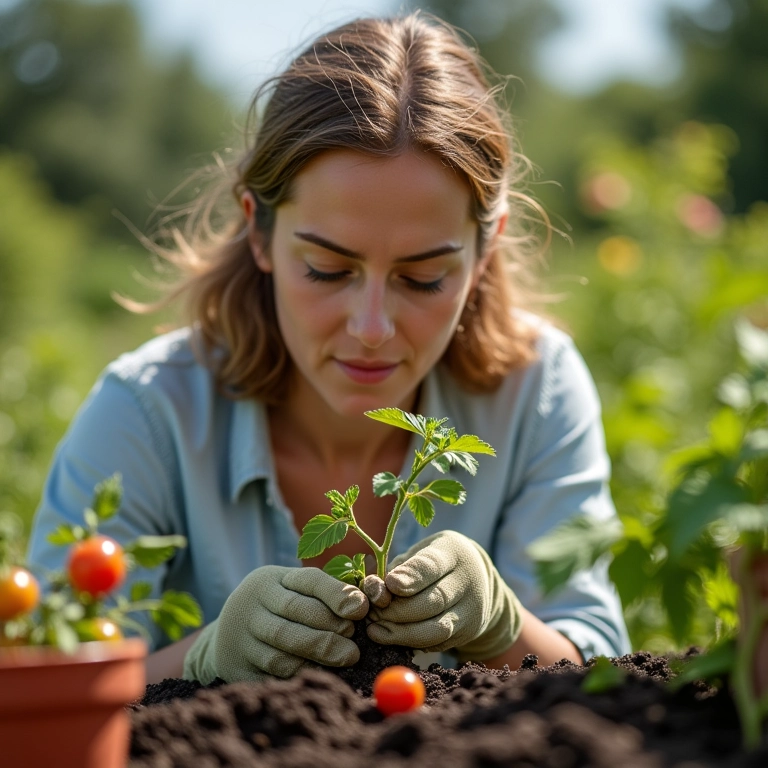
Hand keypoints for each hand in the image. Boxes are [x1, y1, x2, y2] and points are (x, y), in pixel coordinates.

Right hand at [183, 565, 368, 683]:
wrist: (226, 635)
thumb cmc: (276, 609)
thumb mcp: (291, 592)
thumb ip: (323, 596)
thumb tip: (363, 606)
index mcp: (273, 579)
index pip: (308, 580)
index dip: (336, 593)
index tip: (361, 609)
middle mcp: (254, 601)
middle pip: (295, 612)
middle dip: (329, 630)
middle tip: (354, 646)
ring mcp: (242, 632)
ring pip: (282, 644)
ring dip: (318, 653)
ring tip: (346, 658)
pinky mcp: (237, 663)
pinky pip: (270, 670)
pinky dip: (298, 672)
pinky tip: (320, 673)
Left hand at [364, 530, 522, 661]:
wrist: (472, 578)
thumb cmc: (431, 564)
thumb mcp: (415, 555)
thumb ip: (395, 571)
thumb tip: (372, 590)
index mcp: (451, 553)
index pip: (432, 566)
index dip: (411, 577)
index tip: (390, 585)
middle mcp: (467, 581)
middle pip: (433, 601)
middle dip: (397, 611)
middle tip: (372, 614)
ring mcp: (471, 609)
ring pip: (437, 629)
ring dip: (402, 633)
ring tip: (375, 631)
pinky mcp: (467, 633)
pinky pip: (437, 644)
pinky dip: (411, 643)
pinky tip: (392, 639)